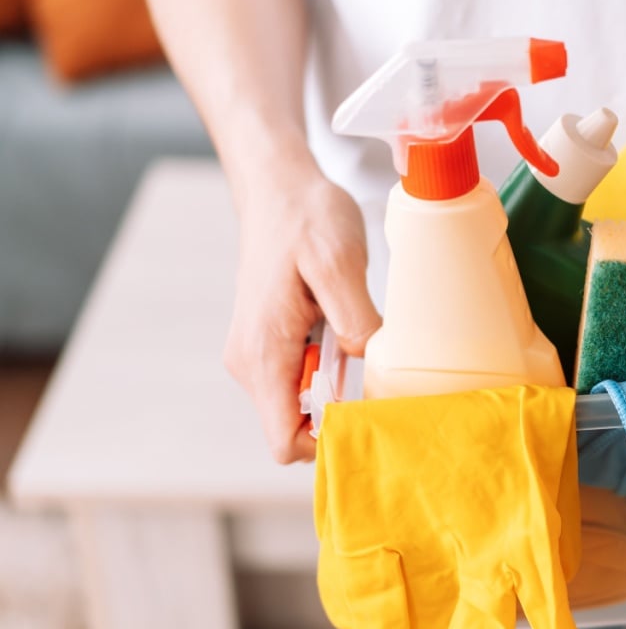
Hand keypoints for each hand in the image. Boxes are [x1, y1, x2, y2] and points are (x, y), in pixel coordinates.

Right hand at [222, 158, 380, 462]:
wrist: (279, 188)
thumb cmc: (307, 218)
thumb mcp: (340, 262)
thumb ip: (354, 318)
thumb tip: (365, 360)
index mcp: (263, 353)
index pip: (284, 440)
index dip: (326, 441)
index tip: (364, 412)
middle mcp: (250, 363)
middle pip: (294, 429)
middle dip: (337, 414)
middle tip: (372, 371)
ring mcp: (256, 355)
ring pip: (299, 405)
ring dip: (334, 388)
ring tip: (355, 338)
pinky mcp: (269, 345)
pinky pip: (300, 380)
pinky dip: (328, 369)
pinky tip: (344, 331)